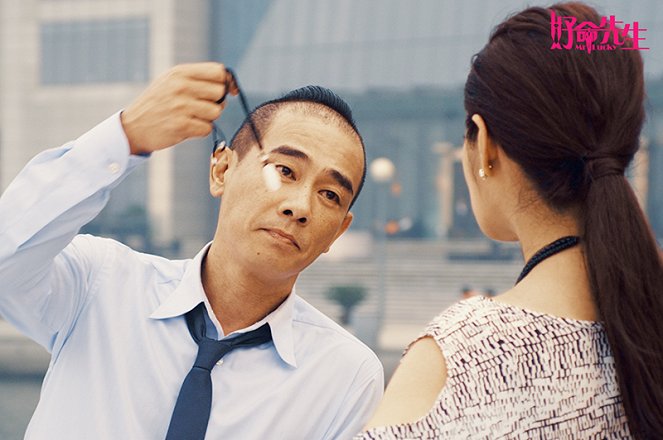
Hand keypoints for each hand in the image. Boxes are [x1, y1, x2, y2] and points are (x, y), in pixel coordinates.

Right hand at [120, 62, 237, 154]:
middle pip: (220, 92)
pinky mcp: (182, 125)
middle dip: (215, 102)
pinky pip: (208, 128)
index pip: (218, 71)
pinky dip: (200, 131)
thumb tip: (230, 85)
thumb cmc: (159, 104)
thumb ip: (198, 79)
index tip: (229, 91)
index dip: (227, 82)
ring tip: (190, 117)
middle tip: (199, 107)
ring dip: (207, 118)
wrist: (133, 127)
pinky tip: (186, 128)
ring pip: (216, 112)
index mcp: (180, 72)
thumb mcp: (172, 82)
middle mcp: (181, 86)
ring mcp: (181, 106)